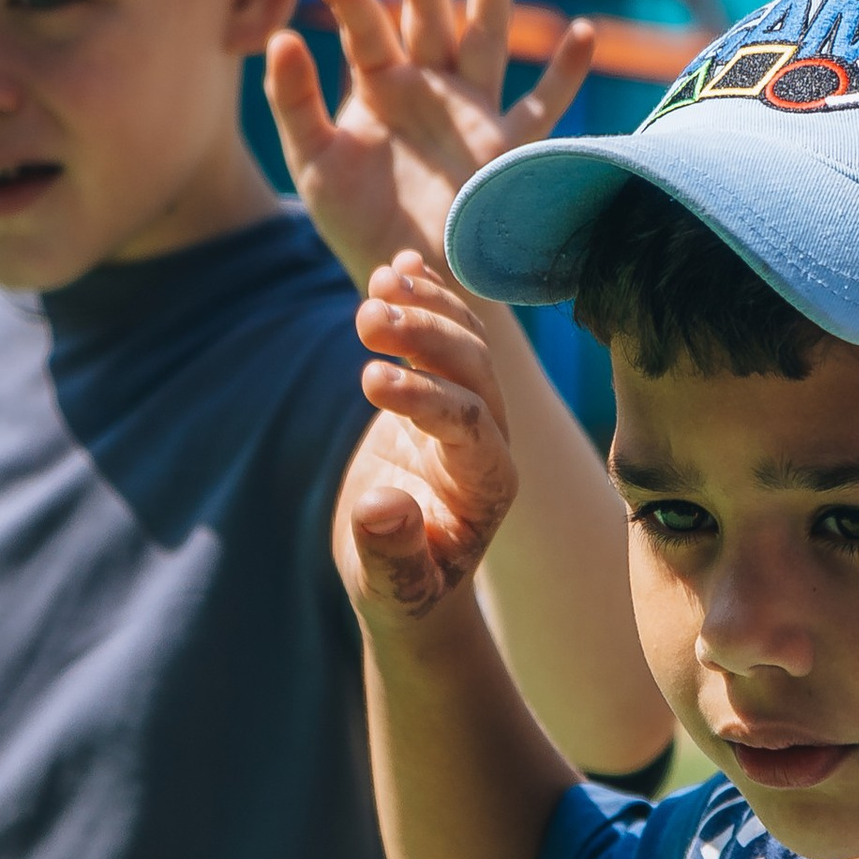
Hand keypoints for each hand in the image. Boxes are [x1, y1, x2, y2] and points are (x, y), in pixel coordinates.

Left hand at [268, 0, 599, 287]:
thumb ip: (294, 101)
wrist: (410, 277)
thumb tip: (280, 38)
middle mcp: (428, 87)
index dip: (352, 3)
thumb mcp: (313, 161)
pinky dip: (566, 73)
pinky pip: (543, 107)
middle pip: (428, 12)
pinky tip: (585, 32)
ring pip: (485, 35)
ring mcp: (471, 111)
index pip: (368, 30)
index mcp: (380, 86)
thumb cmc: (358, 223)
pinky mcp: (507, 149)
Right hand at [336, 253, 517, 629]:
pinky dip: (425, 299)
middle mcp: (491, 440)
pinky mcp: (439, 395)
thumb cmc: (404, 591)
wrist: (409, 581)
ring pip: (463, 343)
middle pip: (473, 370)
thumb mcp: (395, 587)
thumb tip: (383, 506)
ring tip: (378, 281)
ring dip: (424, 307)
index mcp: (489, 486)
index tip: (369, 378)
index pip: (469, 423)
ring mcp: (469, 412)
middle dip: (424, 337)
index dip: (423, 398)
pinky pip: (444, 336)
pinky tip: (397, 266)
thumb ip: (392, 552)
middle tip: (368, 316)